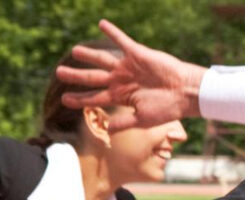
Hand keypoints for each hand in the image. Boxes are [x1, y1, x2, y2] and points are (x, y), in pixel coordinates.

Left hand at [57, 19, 207, 128]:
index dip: (79, 99)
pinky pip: (122, 41)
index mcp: (121, 96)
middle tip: (59, 73)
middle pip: (93, 78)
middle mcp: (122, 80)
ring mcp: (128, 67)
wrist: (186, 94)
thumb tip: (107, 131)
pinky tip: (101, 24)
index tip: (65, 100)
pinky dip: (112, 32)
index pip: (95, 98)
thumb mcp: (144, 119)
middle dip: (76, 76)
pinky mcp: (138, 55)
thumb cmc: (168, 109)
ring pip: (102, 59)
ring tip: (74, 51)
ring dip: (88, 55)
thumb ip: (124, 123)